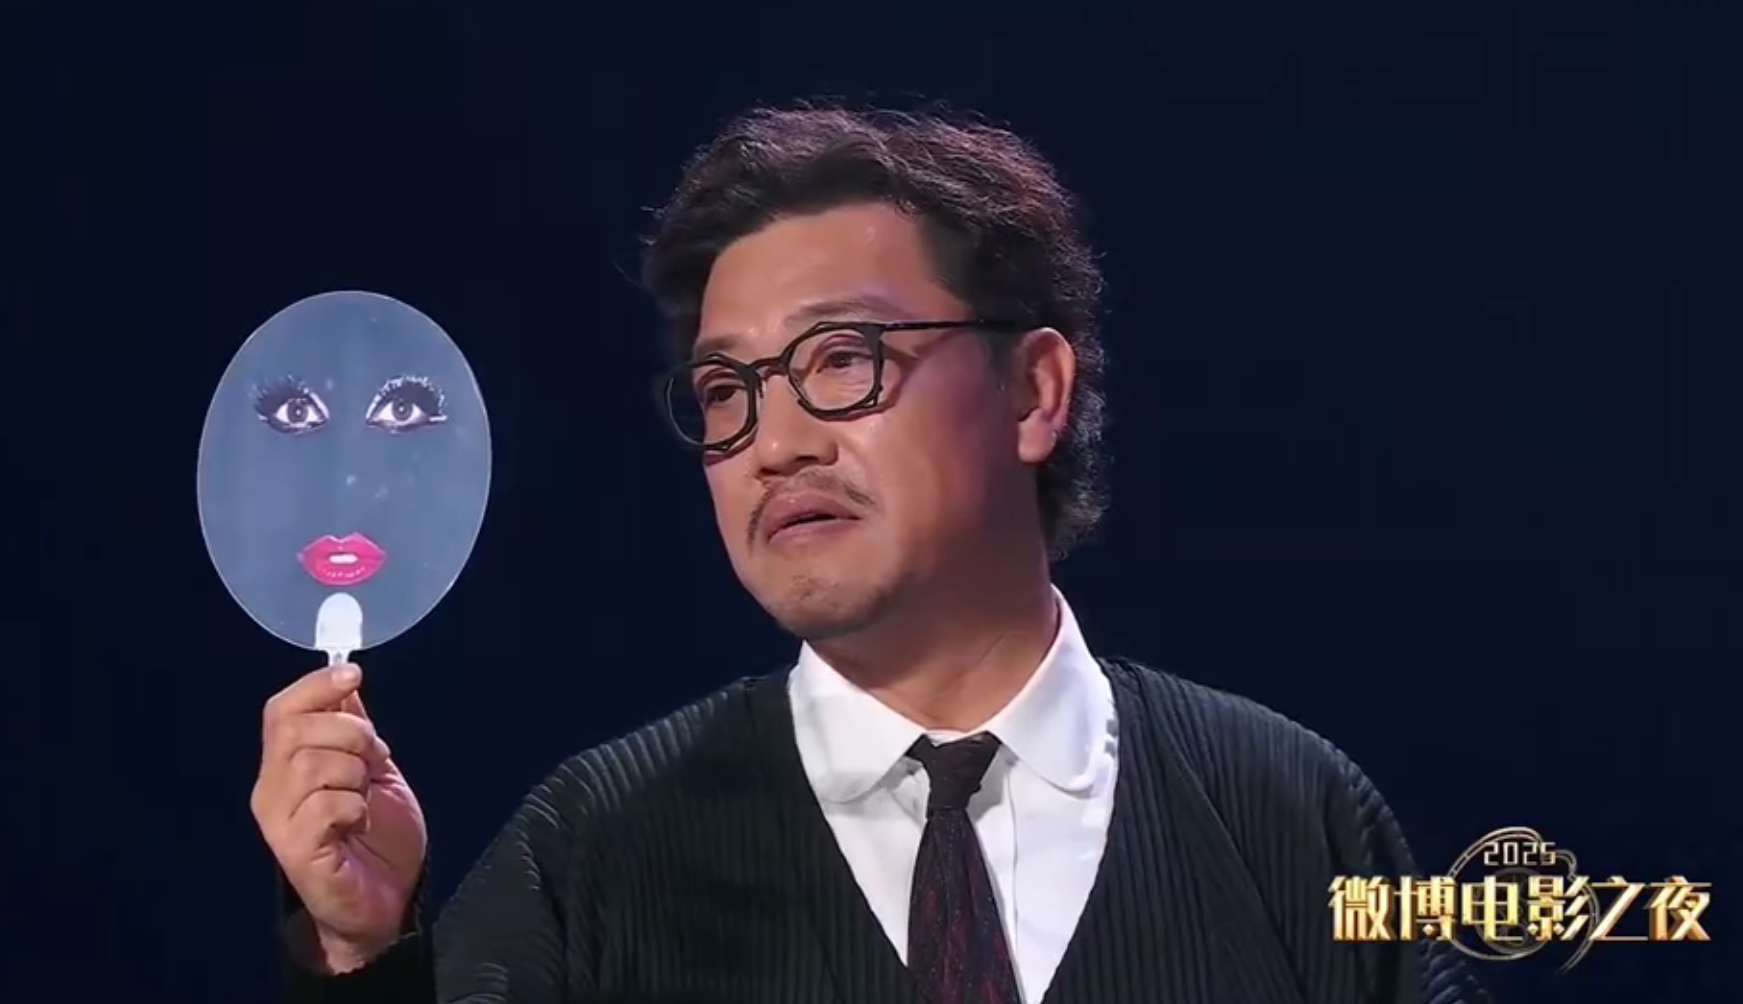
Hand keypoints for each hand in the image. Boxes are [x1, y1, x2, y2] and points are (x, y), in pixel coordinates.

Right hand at [252, 664, 427, 972]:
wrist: (385, 903)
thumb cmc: (376, 837)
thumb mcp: (372, 770)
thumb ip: (354, 728)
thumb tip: (346, 680)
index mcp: (285, 766)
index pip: (281, 711)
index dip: (316, 686)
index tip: (354, 674)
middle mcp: (271, 791)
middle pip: (296, 731)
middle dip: (350, 732)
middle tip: (374, 759)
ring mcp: (279, 823)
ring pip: (312, 764)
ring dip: (356, 774)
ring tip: (365, 798)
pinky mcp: (295, 852)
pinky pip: (325, 806)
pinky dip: (354, 807)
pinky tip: (358, 825)